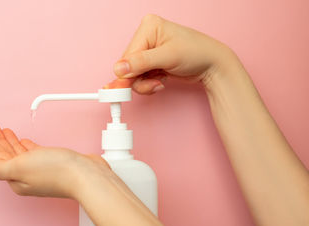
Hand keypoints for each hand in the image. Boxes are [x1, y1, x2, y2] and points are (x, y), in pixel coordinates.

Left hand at [0, 123, 109, 198]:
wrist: (85, 175)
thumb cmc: (57, 173)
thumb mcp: (21, 167)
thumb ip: (2, 167)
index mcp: (16, 179)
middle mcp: (27, 177)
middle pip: (7, 156)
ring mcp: (40, 170)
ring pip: (20, 153)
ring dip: (11, 141)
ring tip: (4, 131)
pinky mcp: (53, 164)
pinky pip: (34, 153)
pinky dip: (26, 146)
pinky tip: (24, 142)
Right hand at [104, 14, 235, 93]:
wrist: (213, 65)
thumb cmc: (197, 53)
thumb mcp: (168, 57)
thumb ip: (142, 63)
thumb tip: (119, 69)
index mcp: (148, 27)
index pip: (127, 55)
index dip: (127, 74)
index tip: (123, 90)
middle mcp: (146, 37)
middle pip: (128, 66)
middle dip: (139, 79)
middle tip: (154, 84)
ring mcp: (148, 50)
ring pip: (133, 74)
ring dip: (145, 83)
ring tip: (160, 82)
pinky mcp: (152, 62)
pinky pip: (140, 77)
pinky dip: (149, 83)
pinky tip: (161, 80)